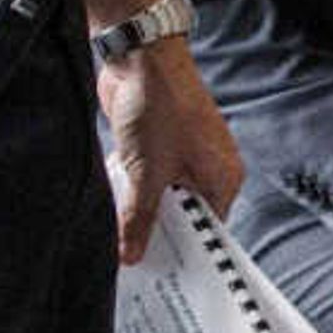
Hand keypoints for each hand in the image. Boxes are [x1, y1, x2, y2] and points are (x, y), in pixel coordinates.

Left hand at [94, 39, 243, 265]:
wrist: (141, 57)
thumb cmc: (161, 107)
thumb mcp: (147, 172)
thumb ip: (138, 218)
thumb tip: (131, 255)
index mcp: (222, 177)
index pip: (207, 229)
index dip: (185, 252)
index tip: (161, 276)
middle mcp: (208, 169)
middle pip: (182, 215)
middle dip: (157, 233)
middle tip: (132, 263)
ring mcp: (183, 156)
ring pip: (161, 198)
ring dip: (139, 211)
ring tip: (117, 238)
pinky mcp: (159, 146)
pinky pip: (146, 180)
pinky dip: (130, 191)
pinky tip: (111, 204)